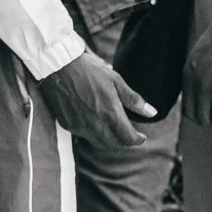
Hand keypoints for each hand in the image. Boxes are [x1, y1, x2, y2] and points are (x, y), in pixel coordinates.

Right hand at [36, 51, 154, 148]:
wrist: (59, 66)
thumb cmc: (89, 70)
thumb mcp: (116, 81)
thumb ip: (134, 100)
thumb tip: (152, 112)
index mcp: (110, 114)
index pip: (129, 138)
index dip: (138, 139)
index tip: (141, 136)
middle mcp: (95, 124)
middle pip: (115, 145)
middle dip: (125, 141)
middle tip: (128, 133)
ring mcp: (80, 126)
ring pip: (99, 144)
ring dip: (110, 141)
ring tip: (113, 131)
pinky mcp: (68, 124)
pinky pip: (84, 136)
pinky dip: (93, 134)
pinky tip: (94, 123)